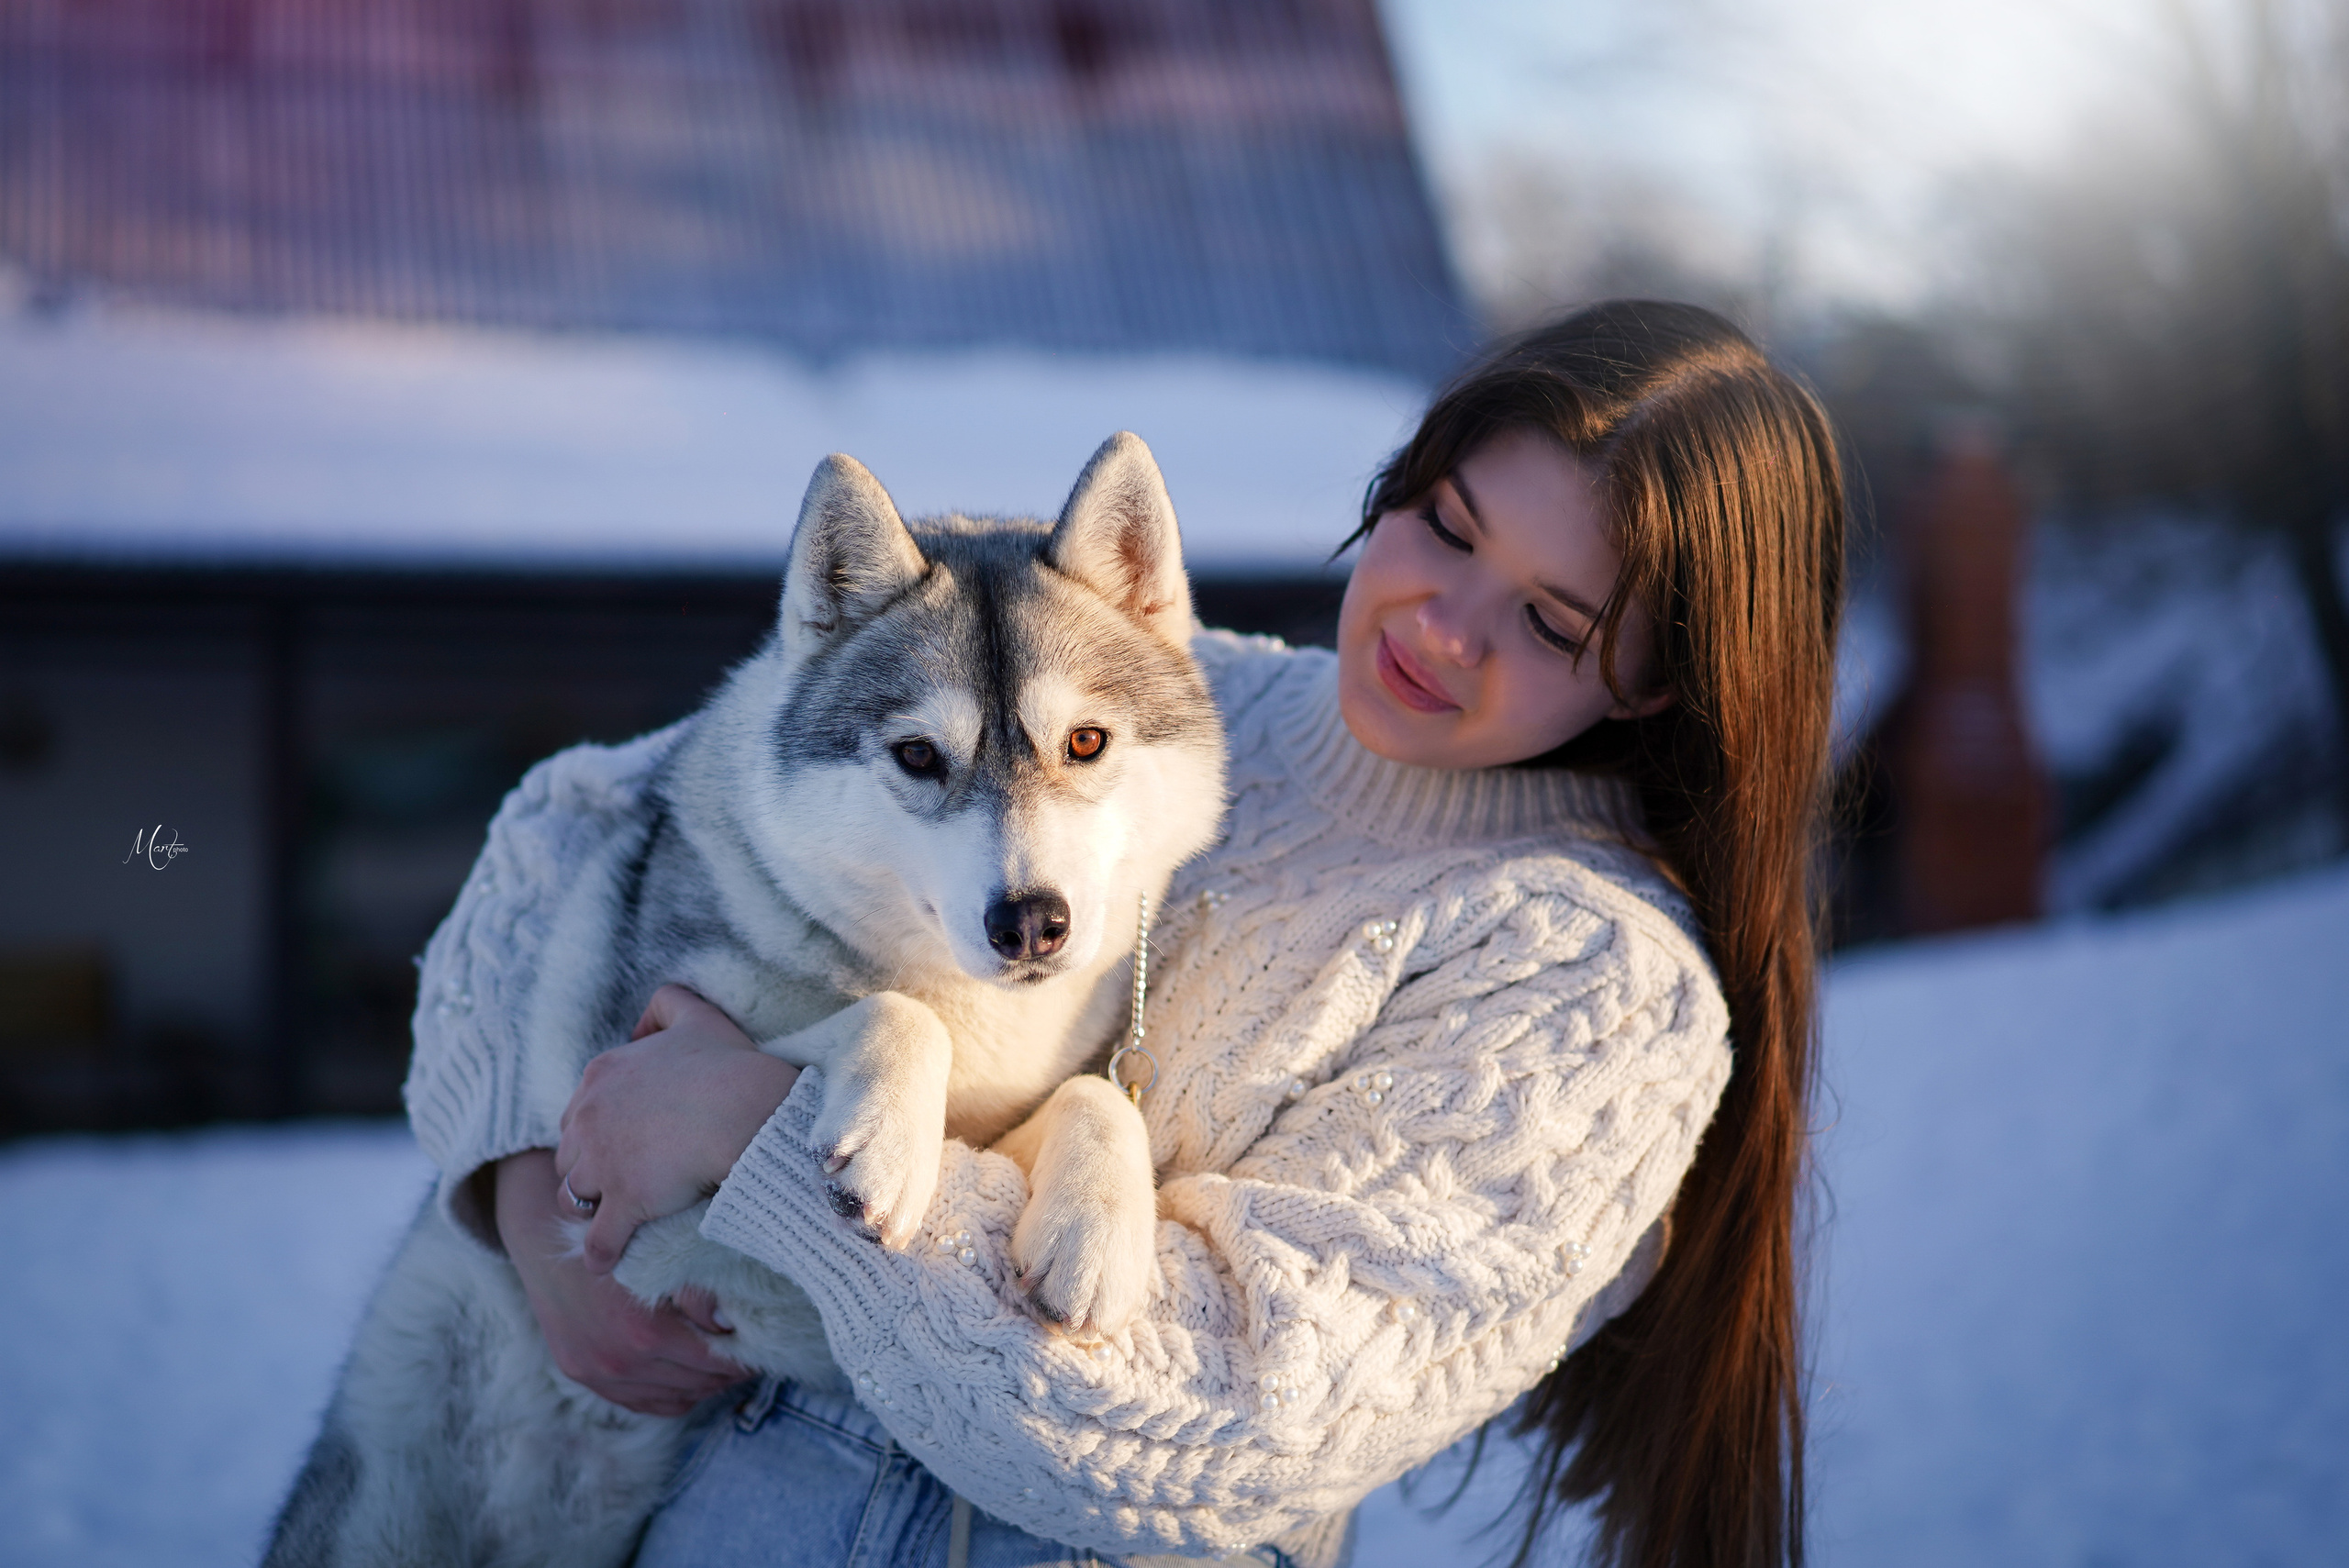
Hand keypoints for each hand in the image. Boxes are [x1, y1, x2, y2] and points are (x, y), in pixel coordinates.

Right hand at [492, 1149, 745, 1415]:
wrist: (545, 1241)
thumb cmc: (614, 1242)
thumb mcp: (663, 1259)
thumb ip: (699, 1293)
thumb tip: (734, 1323)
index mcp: (646, 1333)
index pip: (714, 1364)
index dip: (743, 1358)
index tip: (761, 1348)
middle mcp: (620, 1363)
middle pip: (696, 1386)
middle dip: (727, 1373)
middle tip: (748, 1357)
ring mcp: (597, 1374)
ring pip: (671, 1400)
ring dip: (702, 1388)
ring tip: (722, 1368)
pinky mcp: (581, 1375)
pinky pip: (639, 1404)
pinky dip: (669, 1397)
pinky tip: (688, 1380)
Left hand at [555, 984, 800, 1272]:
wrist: (747, 1112)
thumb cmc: (728, 1066)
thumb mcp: (697, 1017)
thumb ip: (667, 1005)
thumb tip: (642, 1026)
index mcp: (601, 1074)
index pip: (578, 1111)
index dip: (598, 1130)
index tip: (622, 1142)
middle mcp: (588, 1117)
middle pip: (568, 1153)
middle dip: (587, 1167)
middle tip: (617, 1179)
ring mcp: (601, 1163)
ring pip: (573, 1196)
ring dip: (588, 1208)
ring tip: (609, 1218)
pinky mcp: (622, 1203)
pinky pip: (599, 1240)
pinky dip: (601, 1252)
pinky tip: (607, 1261)